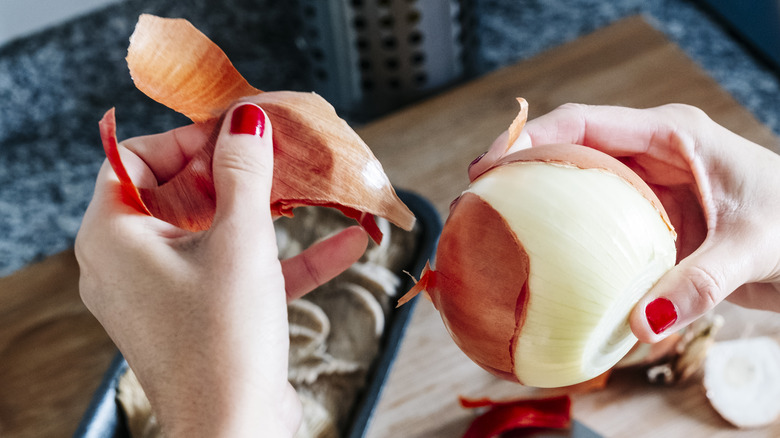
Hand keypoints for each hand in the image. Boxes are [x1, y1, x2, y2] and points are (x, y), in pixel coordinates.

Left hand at [76, 103, 367, 436]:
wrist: (238, 432)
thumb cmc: (223, 339)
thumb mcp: (240, 239)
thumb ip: (244, 172)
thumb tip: (246, 120)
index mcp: (114, 235)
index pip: (138, 158)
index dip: (189, 138)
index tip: (238, 132)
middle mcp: (130, 262)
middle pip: (182, 192)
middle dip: (241, 174)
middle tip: (280, 155)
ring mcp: (167, 292)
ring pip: (218, 233)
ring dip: (272, 216)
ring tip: (316, 192)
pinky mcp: (202, 317)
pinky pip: (241, 273)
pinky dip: (286, 259)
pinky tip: (348, 244)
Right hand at [470, 103, 779, 342]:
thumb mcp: (751, 248)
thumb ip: (697, 285)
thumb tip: (639, 325)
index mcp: (672, 135)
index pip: (586, 122)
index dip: (532, 137)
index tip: (492, 163)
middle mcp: (652, 156)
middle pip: (568, 148)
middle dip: (519, 165)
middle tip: (476, 195)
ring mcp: (647, 190)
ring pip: (577, 186)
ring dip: (537, 201)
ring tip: (493, 223)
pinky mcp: (648, 222)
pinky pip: (596, 225)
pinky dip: (567, 238)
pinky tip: (543, 262)